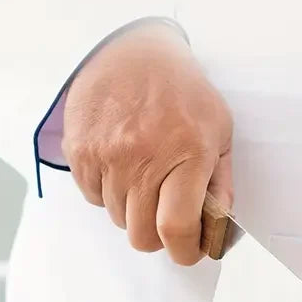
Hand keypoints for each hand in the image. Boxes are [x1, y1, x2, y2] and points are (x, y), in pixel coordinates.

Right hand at [62, 21, 232, 264]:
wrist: (129, 51)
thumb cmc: (180, 91)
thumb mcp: (218, 131)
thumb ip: (220, 186)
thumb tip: (217, 232)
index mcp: (186, 153)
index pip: (176, 228)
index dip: (184, 251)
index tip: (188, 251)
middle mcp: (143, 157)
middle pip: (142, 236)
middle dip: (158, 235)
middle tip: (166, 214)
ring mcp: (107, 156)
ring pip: (118, 220)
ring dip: (133, 210)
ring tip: (143, 175)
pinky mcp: (80, 153)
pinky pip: (93, 198)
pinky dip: (108, 192)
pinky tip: (121, 164)